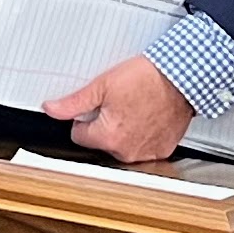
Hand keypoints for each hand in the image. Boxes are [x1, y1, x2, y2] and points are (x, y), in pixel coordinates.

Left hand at [43, 55, 195, 163]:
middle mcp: (127, 152)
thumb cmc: (146, 79)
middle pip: (100, 141)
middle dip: (104, 124)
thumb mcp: (102, 85)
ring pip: (121, 145)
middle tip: (117, 103)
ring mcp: (147, 153)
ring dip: (123, 130)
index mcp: (109, 137)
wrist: (181, 79)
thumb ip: (73, 102)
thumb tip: (52, 109)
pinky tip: (146, 116)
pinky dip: (142, 134)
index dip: (83, 117)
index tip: (96, 105)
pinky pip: (142, 147)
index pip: (78, 135)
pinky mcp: (162, 150)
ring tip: (133, 108)